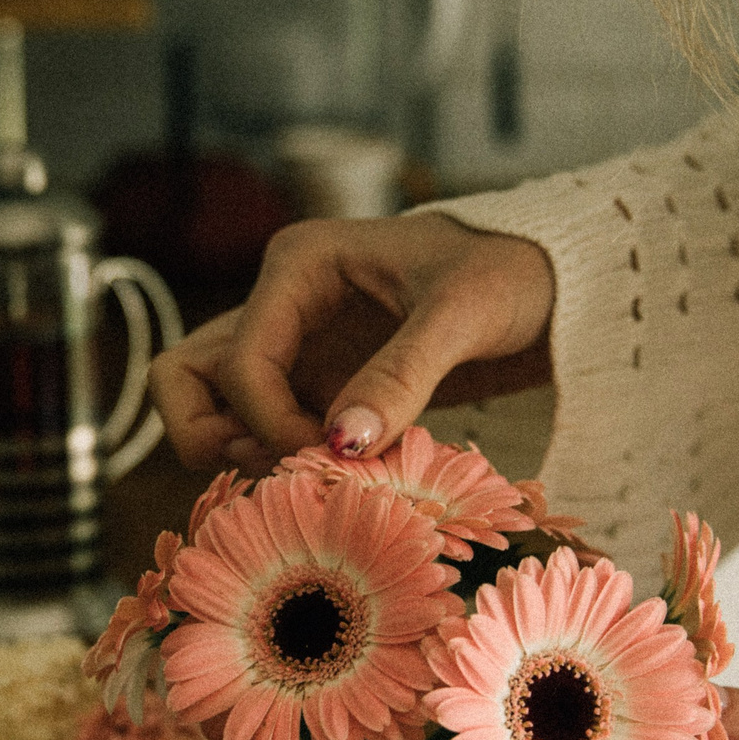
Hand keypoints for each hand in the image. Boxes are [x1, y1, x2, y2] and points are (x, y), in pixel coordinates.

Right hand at [150, 213, 556, 473]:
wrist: (554, 282)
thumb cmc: (513, 273)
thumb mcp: (464, 315)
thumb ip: (401, 376)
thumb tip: (341, 445)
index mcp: (299, 264)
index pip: (238, 362)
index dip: (269, 423)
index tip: (331, 458)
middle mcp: (280, 303)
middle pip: (184, 377)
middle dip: (212, 434)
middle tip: (282, 468)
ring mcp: (294, 347)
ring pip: (210, 405)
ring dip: (237, 450)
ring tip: (308, 473)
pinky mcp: (318, 385)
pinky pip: (263, 427)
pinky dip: (278, 458)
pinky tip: (336, 475)